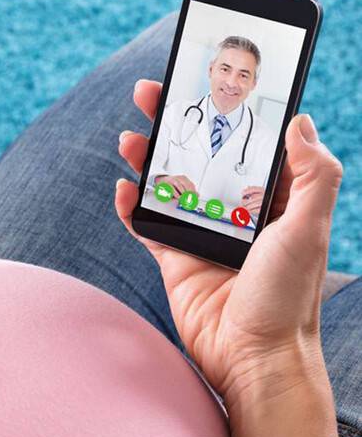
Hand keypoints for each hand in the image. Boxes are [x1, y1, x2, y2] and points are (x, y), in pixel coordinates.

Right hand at [117, 79, 340, 436]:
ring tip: (128, 138)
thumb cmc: (289, 298)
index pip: (249, 141)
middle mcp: (237, 210)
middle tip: (151, 91)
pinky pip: (146, 224)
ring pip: (168, 182)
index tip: (207, 77)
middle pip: (200, 154)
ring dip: (147, 158)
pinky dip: (131, 207)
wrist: (253, 359)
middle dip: (174, 121)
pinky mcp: (176, 258)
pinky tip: (122, 189)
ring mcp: (203, 232)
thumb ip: (314, 174)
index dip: (229, 108)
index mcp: (275, 198)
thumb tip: (300, 122)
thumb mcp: (310, 229)